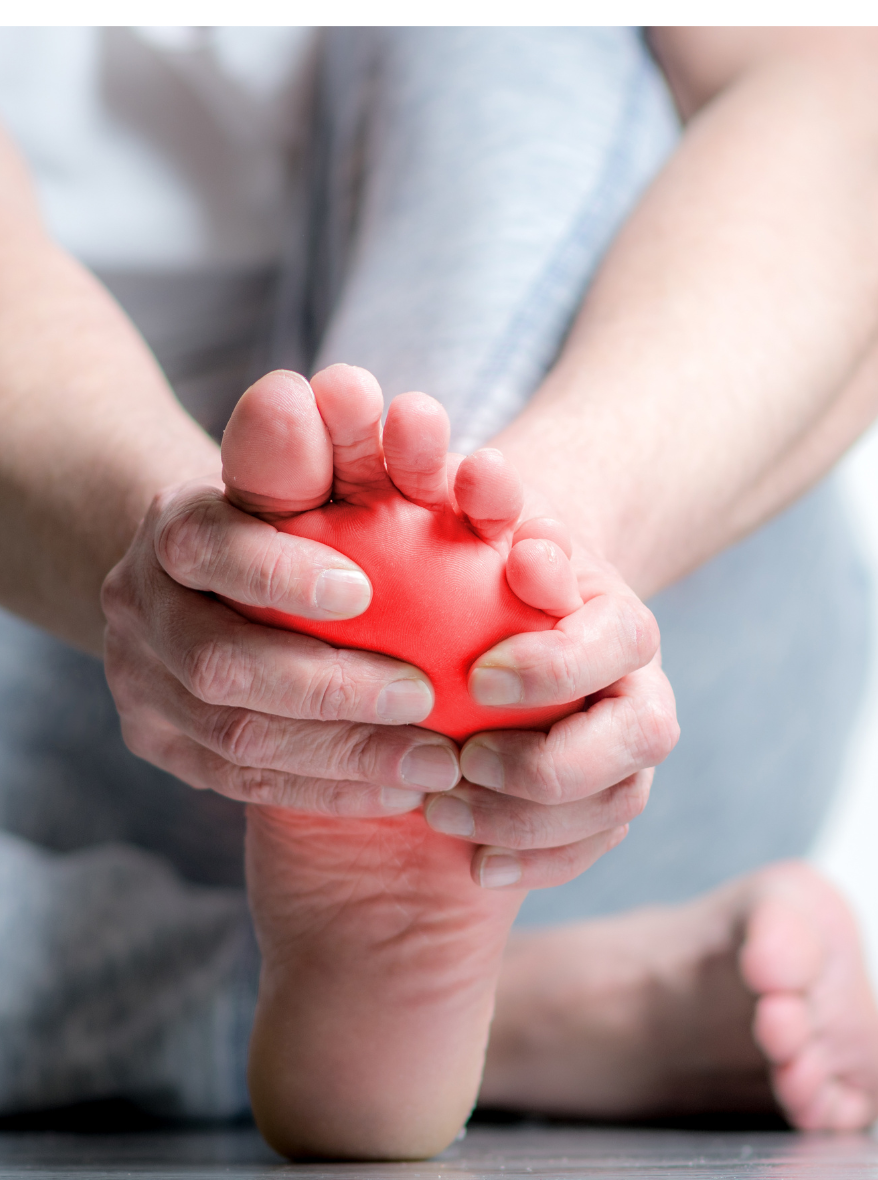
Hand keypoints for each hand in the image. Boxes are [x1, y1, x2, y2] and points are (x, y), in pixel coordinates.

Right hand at [101, 477, 464, 815]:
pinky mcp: (162, 745)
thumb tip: (328, 390)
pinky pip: (244, 781)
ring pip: (235, 737)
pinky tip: (400, 788)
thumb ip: (319, 448)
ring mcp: (141, 683)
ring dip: (344, 754)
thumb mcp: (300, 473)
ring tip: (434, 760)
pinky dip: (328, 788)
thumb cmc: (287, 514)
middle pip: (221, 663)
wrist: (205, 574)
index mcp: (175, 525)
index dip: (283, 574)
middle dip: (330, 688)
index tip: (364, 592)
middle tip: (423, 696)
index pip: (214, 549)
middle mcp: (141, 606)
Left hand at [427, 533, 678, 889]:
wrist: (516, 606)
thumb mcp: (485, 522)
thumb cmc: (491, 558)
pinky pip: (591, 850)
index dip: (553, 666)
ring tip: (438, 811)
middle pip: (638, 739)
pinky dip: (536, 864)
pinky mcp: (605, 805)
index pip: (615, 644)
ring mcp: (629, 756)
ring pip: (614, 806)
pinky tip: (473, 865)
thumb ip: (485, 499)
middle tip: (463, 759)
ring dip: (527, 822)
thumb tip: (480, 475)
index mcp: (622, 620)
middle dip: (548, 762)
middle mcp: (642, 691)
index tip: (476, 676)